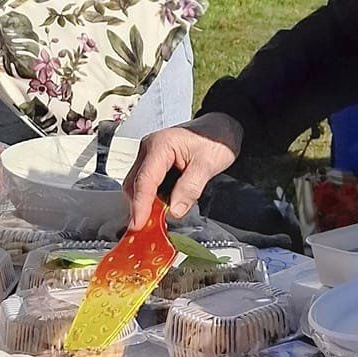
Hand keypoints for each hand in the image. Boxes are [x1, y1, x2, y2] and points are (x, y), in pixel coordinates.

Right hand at [123, 115, 242, 227]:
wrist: (222, 127)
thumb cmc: (216, 138)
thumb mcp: (208, 164)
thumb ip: (190, 188)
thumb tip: (174, 211)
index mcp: (160, 146)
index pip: (144, 180)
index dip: (140, 206)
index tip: (137, 225)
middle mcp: (149, 149)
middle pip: (135, 184)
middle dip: (140, 207)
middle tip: (147, 229)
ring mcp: (150, 155)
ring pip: (138, 185)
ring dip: (146, 204)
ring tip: (156, 221)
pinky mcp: (155, 162)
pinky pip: (148, 183)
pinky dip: (152, 198)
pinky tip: (162, 208)